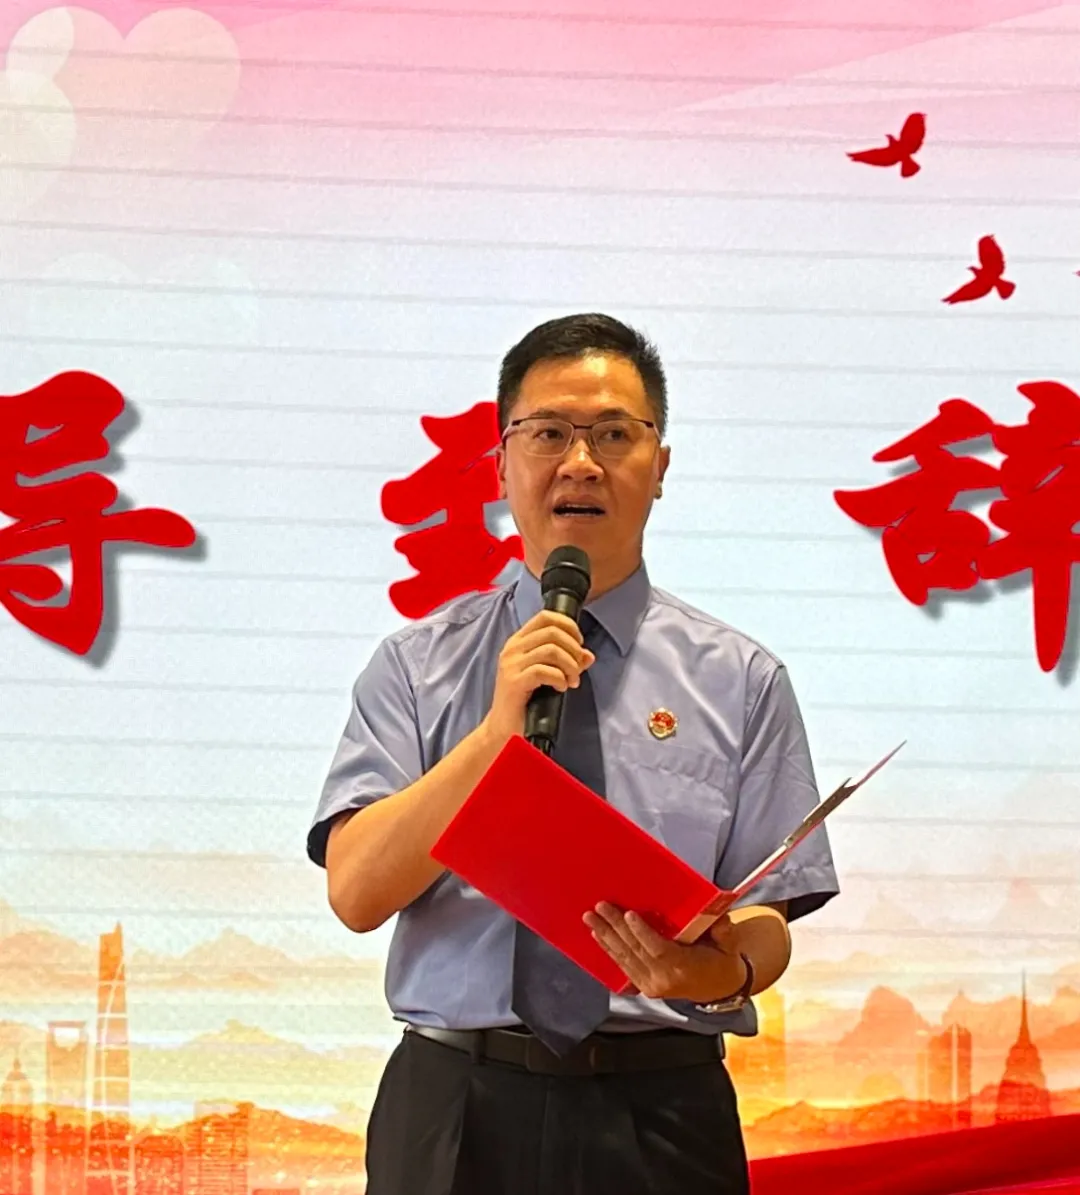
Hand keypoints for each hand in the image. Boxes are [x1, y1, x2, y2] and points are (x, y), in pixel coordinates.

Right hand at [481, 610, 594, 741]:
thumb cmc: (526, 700)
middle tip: (578, 668)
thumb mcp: (548, 675)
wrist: (504, 728)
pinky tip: (561, 688)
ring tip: (572, 681)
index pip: (545, 617)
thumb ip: (567, 661)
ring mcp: (511, 664)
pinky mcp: (514, 682)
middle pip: (552, 632)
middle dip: (573, 649)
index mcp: (519, 641)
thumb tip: (588, 655)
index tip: (579, 643)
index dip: (568, 626)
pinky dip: (560, 678)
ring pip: (551, 650)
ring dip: (570, 666)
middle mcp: (512, 648)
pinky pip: (545, 671)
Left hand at [584, 904, 746, 1002]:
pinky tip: (597, 935)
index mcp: (684, 967)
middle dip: (615, 927)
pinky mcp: (645, 987)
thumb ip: (723, 930)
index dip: (642, 932)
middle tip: (599, 907)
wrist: (719, 988)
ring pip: (625, 958)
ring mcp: (652, 986)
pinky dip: (609, 950)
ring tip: (590, 918)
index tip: (629, 914)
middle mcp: (664, 979)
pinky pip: (624, 966)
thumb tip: (717, 915)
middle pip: (635, 951)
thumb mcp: (729, 943)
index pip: (658, 949)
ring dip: (605, 936)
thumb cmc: (722, 959)